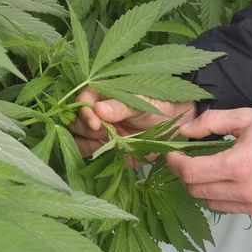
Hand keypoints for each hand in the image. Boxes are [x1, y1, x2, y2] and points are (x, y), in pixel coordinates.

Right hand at [72, 88, 195, 157]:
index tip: (96, 124)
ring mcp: (100, 132)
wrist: (175, 123)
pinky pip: (94, 155)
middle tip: (106, 133)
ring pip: (80, 140)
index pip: (82, 102)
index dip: (84, 113)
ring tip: (110, 142)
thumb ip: (121, 106)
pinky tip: (113, 151)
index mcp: (102, 95)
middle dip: (87, 130)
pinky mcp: (107, 149)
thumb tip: (99, 109)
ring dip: (90, 144)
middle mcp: (97, 114)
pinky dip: (99, 156)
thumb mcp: (142, 102)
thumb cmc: (158, 104)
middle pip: (76, 123)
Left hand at [165, 108, 251, 221]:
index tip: (172, 155)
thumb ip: (212, 121)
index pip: (192, 173)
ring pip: (212, 203)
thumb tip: (184, 131)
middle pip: (197, 191)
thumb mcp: (247, 117)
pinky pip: (233, 209)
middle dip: (186, 176)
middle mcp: (245, 192)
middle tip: (187, 162)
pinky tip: (234, 181)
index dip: (175, 164)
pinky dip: (226, 196)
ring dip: (204, 188)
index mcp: (238, 166)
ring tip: (211, 171)